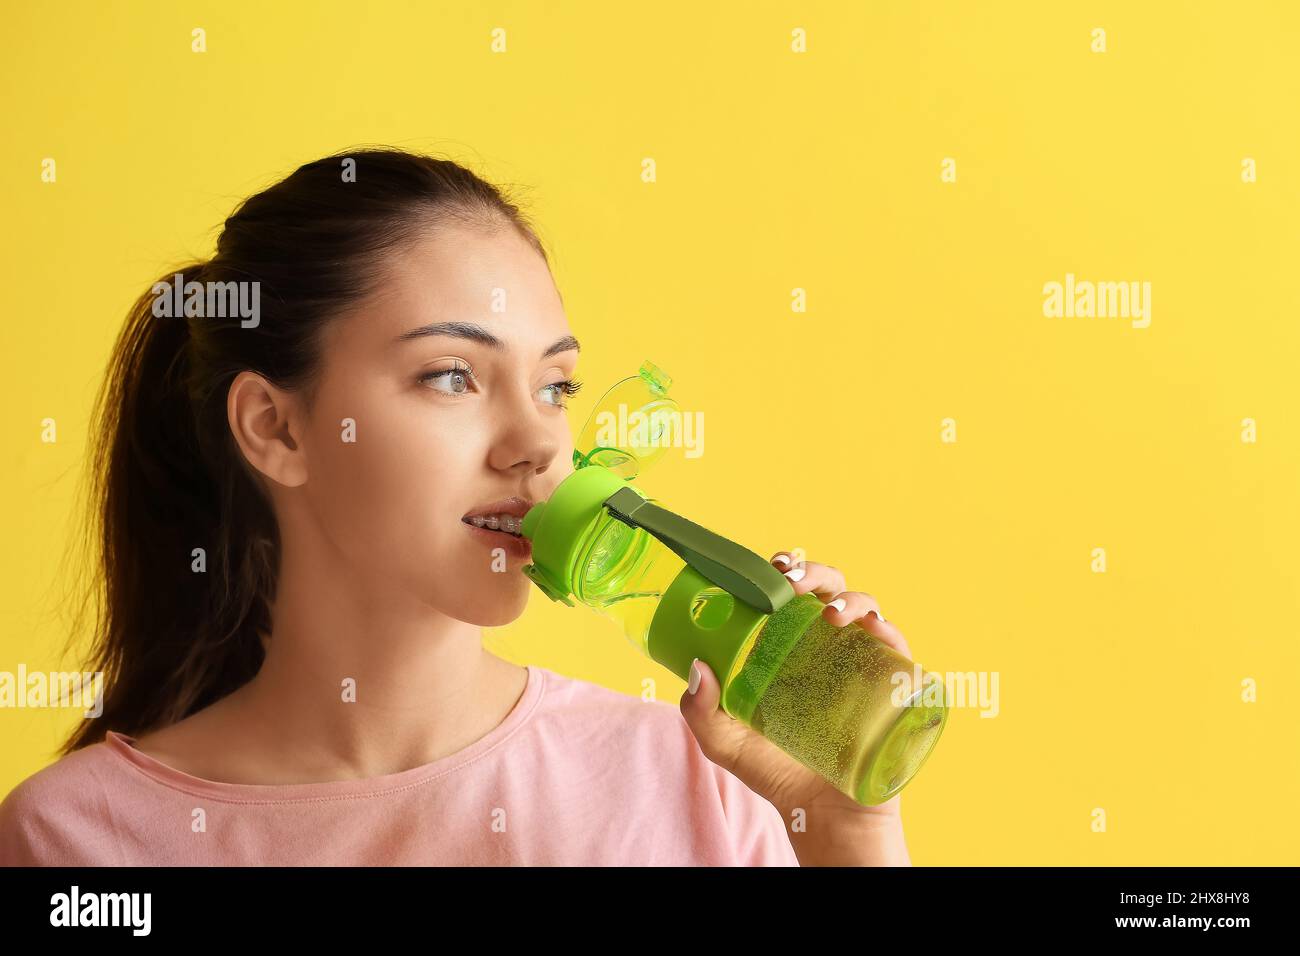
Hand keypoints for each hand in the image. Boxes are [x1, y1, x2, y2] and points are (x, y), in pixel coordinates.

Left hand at [679, 551, 912, 865]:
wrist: (822, 815)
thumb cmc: (775, 772)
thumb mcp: (725, 741)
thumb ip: (701, 711)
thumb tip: (698, 667)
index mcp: (788, 645)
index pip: (788, 593)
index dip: (783, 570)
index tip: (770, 564)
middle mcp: (826, 645)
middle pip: (828, 589)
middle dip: (814, 573)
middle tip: (793, 581)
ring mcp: (860, 662)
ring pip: (866, 608)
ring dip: (851, 598)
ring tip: (831, 613)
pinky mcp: (891, 686)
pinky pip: (898, 649)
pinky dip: (890, 630)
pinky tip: (872, 629)